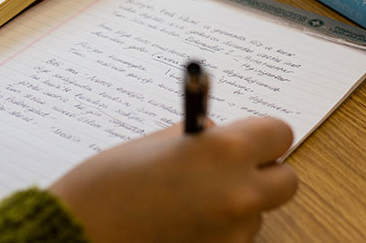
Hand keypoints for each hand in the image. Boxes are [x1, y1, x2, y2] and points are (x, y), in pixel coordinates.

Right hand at [49, 117, 297, 242]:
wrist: (78, 234)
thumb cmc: (105, 185)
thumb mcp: (153, 144)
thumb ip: (197, 138)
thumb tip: (218, 135)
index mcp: (222, 150)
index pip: (278, 133)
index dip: (261, 135)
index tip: (246, 139)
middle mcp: (238, 193)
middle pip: (286, 180)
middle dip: (263, 172)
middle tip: (229, 169)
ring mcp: (232, 233)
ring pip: (259, 213)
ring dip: (238, 205)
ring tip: (190, 201)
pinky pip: (236, 238)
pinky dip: (219, 229)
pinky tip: (183, 222)